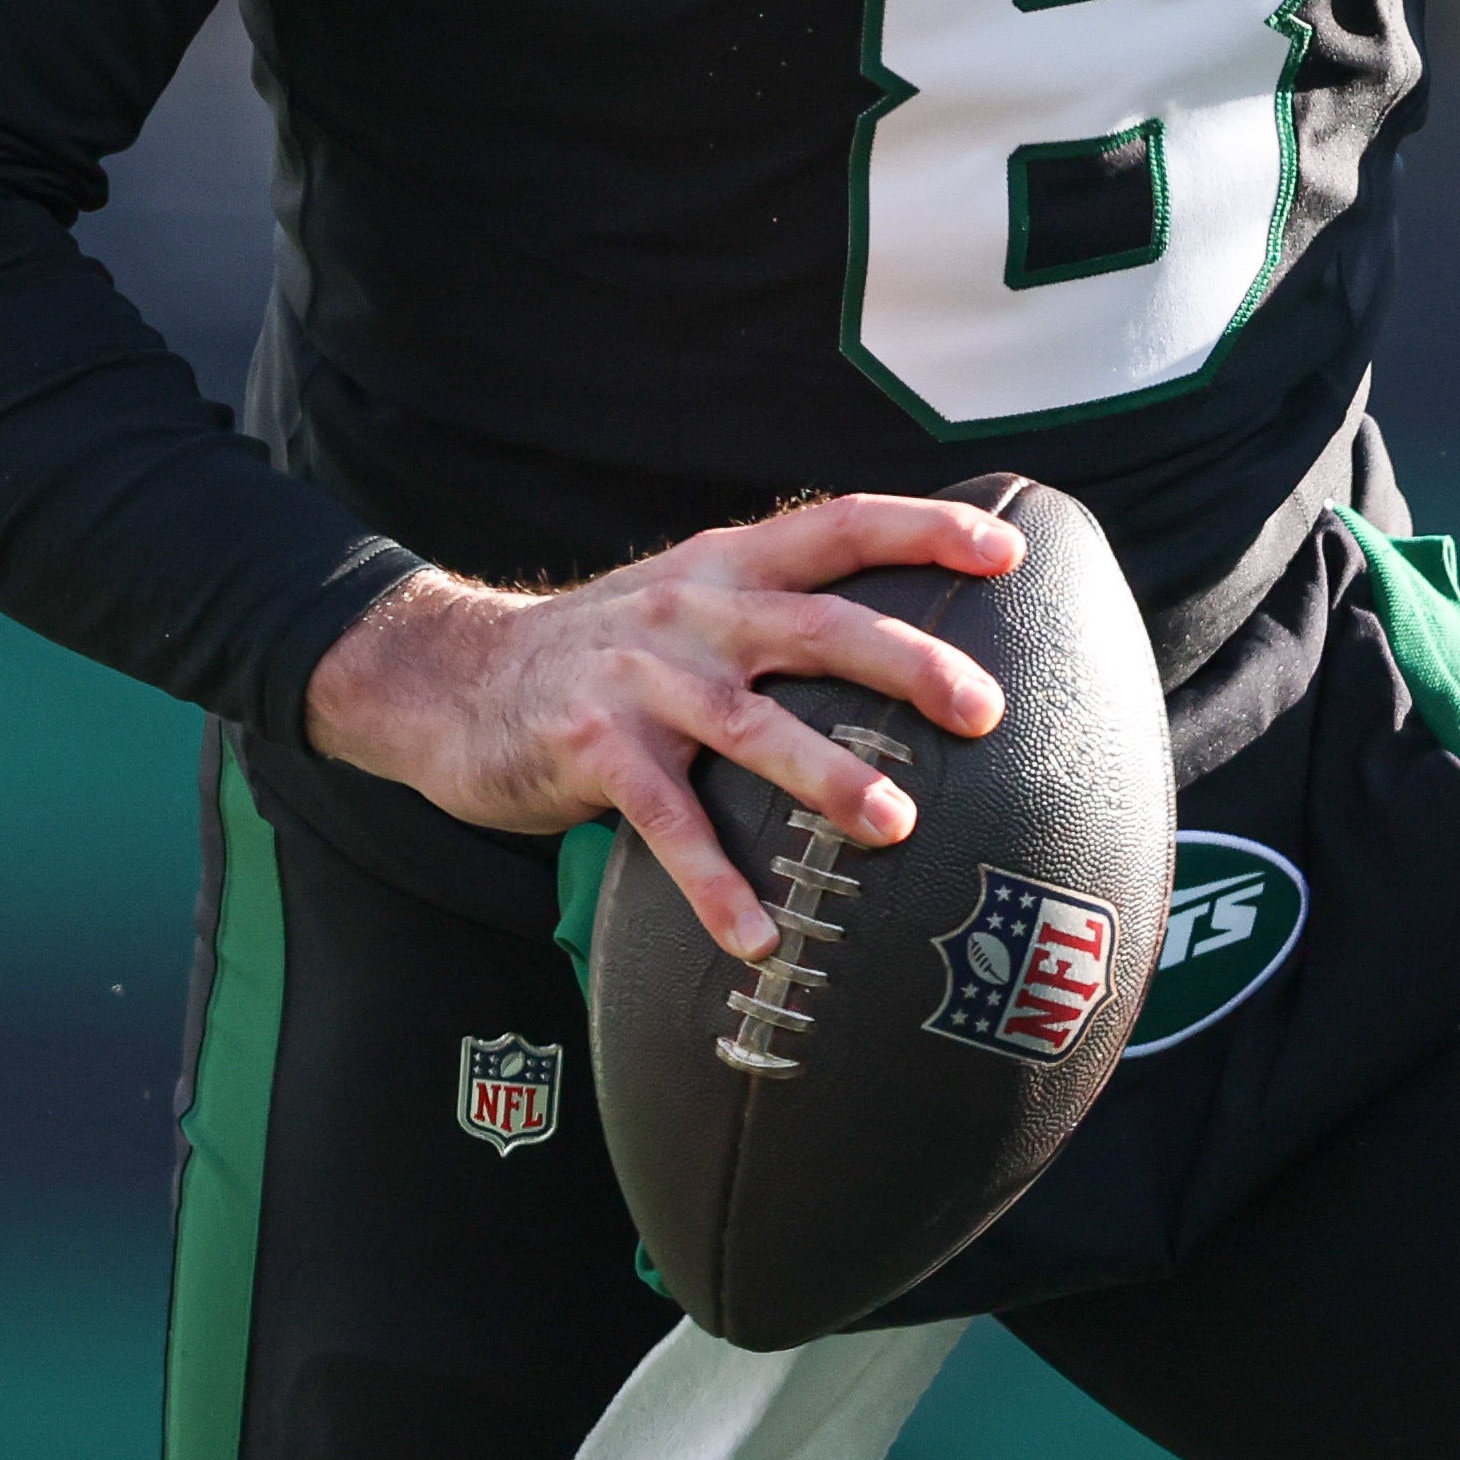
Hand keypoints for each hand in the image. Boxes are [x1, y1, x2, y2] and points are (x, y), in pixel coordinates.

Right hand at [296, 497, 1023, 962]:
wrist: (453, 680)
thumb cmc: (602, 655)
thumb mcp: (688, 603)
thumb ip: (774, 616)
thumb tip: (903, 655)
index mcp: (725, 565)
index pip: (837, 524)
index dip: (923, 530)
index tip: (1006, 552)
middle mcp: (692, 610)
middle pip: (817, 626)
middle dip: (907, 664)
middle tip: (986, 709)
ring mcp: (640, 678)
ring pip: (751, 724)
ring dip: (828, 775)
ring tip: (896, 825)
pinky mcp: (591, 748)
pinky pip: (666, 821)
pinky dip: (714, 881)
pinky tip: (759, 935)